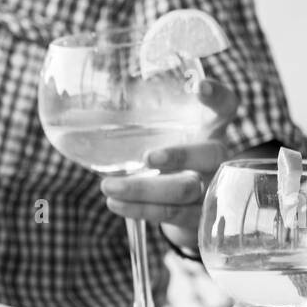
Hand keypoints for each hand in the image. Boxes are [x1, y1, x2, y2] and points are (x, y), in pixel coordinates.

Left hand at [98, 79, 237, 248]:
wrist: (188, 207)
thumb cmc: (171, 162)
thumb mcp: (166, 138)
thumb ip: (143, 125)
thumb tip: (80, 117)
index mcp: (210, 130)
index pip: (226, 107)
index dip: (218, 97)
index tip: (200, 88)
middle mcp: (217, 158)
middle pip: (210, 155)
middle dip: (179, 156)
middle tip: (147, 157)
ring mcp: (211, 190)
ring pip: (185, 190)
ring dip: (144, 189)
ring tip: (109, 186)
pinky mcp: (197, 218)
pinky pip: (170, 214)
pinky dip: (141, 209)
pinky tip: (116, 204)